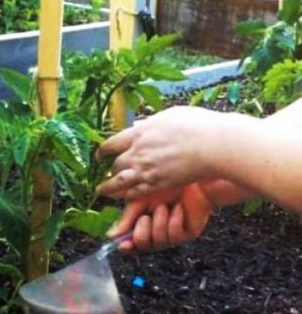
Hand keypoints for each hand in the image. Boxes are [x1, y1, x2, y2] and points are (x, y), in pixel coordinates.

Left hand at [96, 107, 226, 199]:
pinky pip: (134, 192)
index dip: (103, 151)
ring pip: (119, 182)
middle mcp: (138, 152)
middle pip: (115, 164)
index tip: (99, 155)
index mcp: (140, 133)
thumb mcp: (170, 116)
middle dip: (110, 169)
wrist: (213, 145)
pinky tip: (122, 197)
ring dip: (108, 188)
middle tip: (107, 173)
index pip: (112, 143)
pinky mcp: (157, 184)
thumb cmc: (198, 126)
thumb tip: (139, 125)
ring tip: (102, 191)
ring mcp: (146, 170)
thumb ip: (151, 123)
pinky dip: (126, 195)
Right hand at [107, 182, 213, 252]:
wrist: (190, 177)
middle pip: (143, 246)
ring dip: (159, 223)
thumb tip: (110, 235)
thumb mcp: (139, 200)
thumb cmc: (164, 184)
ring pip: (158, 242)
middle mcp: (156, 231)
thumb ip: (126, 219)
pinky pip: (174, 235)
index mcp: (142, 224)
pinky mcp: (186, 233)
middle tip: (145, 218)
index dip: (126, 247)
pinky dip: (173, 220)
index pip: (131, 242)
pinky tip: (177, 208)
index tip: (122, 245)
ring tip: (163, 207)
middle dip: (142, 232)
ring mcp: (171, 234)